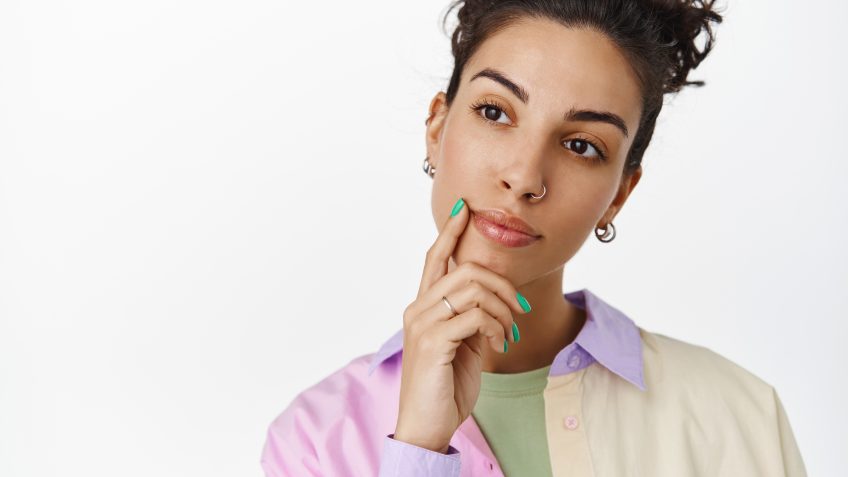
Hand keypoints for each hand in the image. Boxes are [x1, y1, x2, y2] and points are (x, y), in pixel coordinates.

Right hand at [393, 197, 531, 452]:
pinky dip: (497, 327)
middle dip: (502, 285)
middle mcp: (417, 309)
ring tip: (507, 334)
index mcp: (422, 307)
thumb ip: (469, 317)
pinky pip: (475, 315)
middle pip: (466, 270)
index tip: (464, 209)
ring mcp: (422, 324)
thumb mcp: (462, 344)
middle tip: (518, 310)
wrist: (428, 424)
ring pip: (474, 289)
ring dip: (503, 310)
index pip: (434, 258)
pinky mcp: (433, 341)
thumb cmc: (445, 385)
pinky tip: (499, 345)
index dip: (449, 232)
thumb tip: (491, 297)